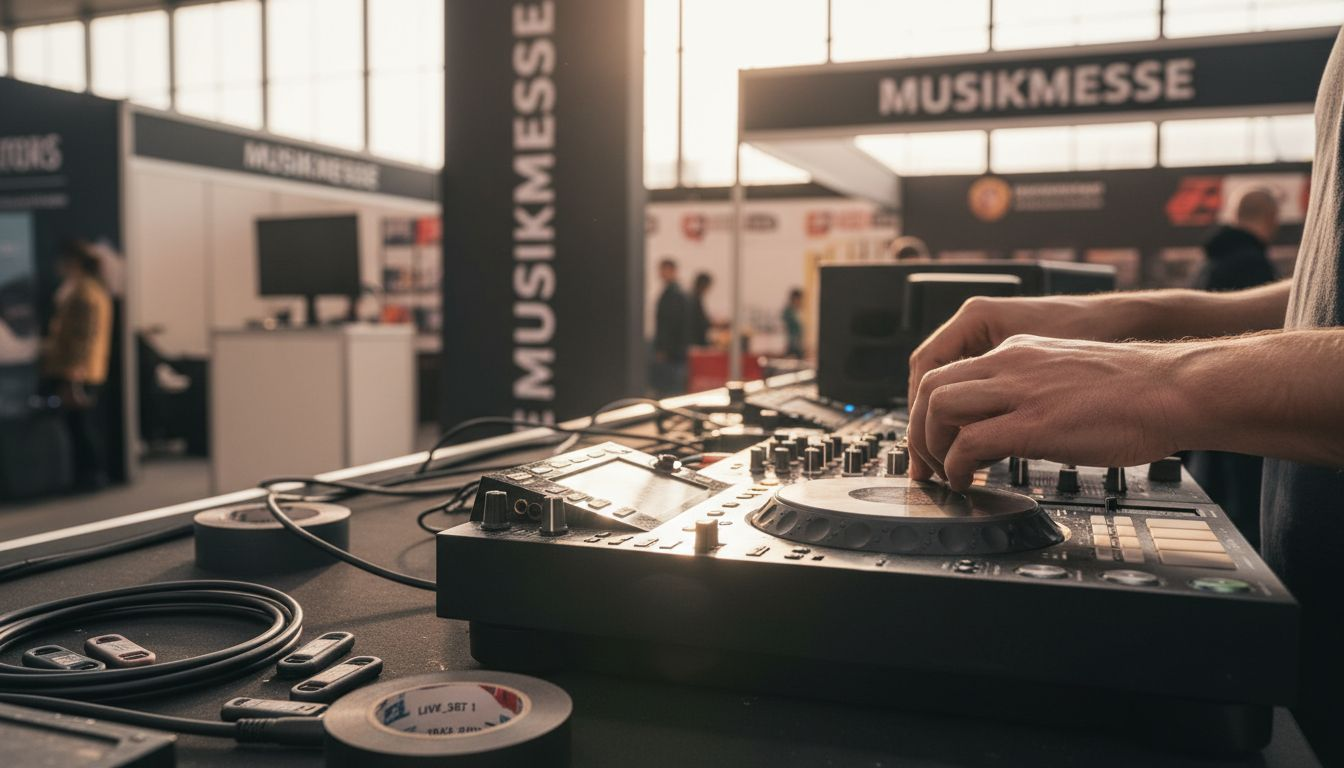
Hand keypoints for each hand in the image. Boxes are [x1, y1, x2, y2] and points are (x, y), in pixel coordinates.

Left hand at [907, 294, 1132, 477]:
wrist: (1175, 389)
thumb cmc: (1136, 390)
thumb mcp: (1065, 376)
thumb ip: (1032, 390)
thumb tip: (1009, 426)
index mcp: (1018, 351)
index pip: (949, 371)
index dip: (927, 410)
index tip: (930, 441)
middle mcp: (1011, 363)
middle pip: (930, 385)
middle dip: (916, 428)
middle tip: (924, 462)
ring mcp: (1020, 391)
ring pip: (938, 407)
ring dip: (930, 445)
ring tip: (944, 473)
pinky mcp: (1035, 423)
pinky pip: (971, 442)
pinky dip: (956, 466)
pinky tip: (965, 482)